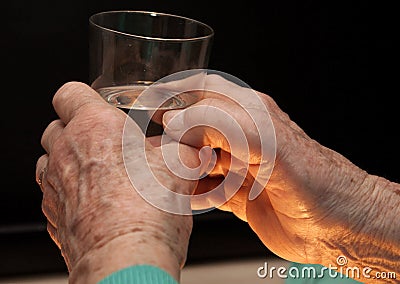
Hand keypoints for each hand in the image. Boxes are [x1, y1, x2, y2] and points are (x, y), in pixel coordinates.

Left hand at [35, 82, 200, 282]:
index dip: (82, 95)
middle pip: (56, 126)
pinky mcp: (52, 215)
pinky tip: (96, 204)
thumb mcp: (180, 164)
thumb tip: (192, 147)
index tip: (96, 105)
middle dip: (77, 130)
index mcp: (94, 126)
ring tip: (100, 175)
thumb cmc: (149, 209)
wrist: (127, 258)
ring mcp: (53, 184)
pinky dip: (69, 193)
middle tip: (107, 144)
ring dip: (69, 161)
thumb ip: (183, 146)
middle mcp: (65, 151)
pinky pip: (53, 194)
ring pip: (50, 160)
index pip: (69, 92)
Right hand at [162, 74, 399, 273]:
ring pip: (196, 161)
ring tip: (169, 179)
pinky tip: (191, 201)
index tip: (146, 104)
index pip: (203, 91)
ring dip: (180, 170)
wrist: (339, 226)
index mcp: (250, 113)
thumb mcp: (266, 141)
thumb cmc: (314, 179)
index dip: (173, 94)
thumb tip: (174, 123)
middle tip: (155, 153)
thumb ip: (219, 124)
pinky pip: (205, 192)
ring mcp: (239, 167)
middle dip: (172, 140)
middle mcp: (242, 137)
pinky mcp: (238, 196)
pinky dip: (193, 196)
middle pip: (194, 129)